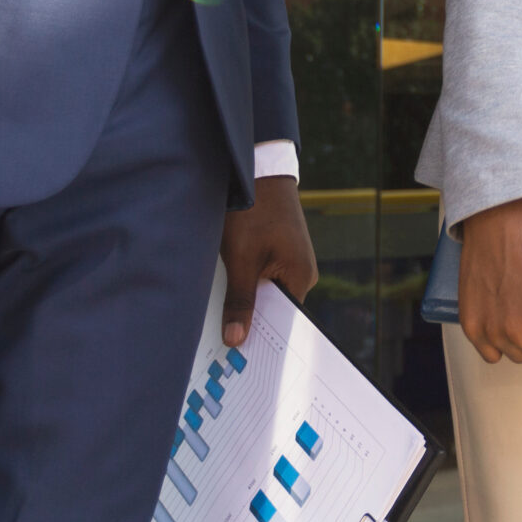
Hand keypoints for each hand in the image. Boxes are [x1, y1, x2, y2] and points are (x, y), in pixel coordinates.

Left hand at [220, 175, 317, 344]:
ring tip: (220, 308)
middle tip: (220, 336)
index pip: (282, 321)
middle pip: (273, 308)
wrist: (257, 168)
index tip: (236, 352)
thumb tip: (236, 340)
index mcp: (301, 277)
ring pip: (264, 291)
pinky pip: (262, 276)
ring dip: (244, 297)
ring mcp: (291, 260)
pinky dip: (245, 281)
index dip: (259, 336)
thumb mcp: (241, 259)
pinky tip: (225, 282)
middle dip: (248, 317)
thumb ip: (240, 301)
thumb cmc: (253, 210)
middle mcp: (302, 271)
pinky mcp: (279, 250)